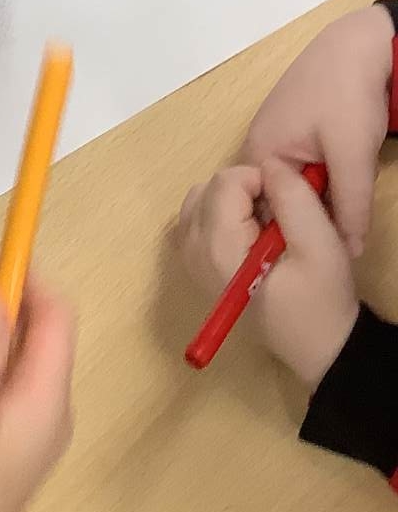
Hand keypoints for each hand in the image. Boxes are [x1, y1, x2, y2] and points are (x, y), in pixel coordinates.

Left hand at [176, 160, 358, 390]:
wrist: (318, 347)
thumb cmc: (322, 299)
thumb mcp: (321, 245)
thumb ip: (294, 198)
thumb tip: (269, 164)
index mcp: (219, 248)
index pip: (224, 182)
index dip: (260, 180)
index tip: (287, 204)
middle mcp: (193, 253)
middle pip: (206, 189)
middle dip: (243, 191)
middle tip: (278, 217)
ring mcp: (190, 263)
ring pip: (198, 202)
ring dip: (231, 202)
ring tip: (267, 227)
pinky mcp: (195, 268)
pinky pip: (195, 222)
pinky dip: (220, 217)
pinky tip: (251, 237)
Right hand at [242, 7, 392, 255]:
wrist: (361, 44)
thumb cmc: (347, 95)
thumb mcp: (352, 156)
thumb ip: (349, 207)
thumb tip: (348, 253)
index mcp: (259, 154)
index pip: (268, 213)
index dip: (295, 235)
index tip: (322, 254)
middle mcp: (259, 147)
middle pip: (281, 200)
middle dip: (310, 216)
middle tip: (342, 232)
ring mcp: (276, 135)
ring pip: (296, 185)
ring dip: (321, 196)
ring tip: (345, 206)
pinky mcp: (295, 129)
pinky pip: (304, 167)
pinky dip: (324, 178)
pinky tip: (344, 178)